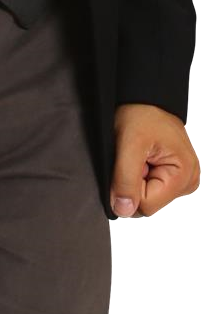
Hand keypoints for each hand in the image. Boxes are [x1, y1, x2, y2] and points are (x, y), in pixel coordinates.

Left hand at [110, 103, 200, 218]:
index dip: (131, 189)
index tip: (133, 164)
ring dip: (138, 183)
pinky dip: (143, 180)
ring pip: (150, 201)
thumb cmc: (141, 116)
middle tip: (137, 160)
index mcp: (186, 174)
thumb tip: (123, 212)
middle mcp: (190, 181)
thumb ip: (125, 180)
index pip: (148, 206)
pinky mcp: (177, 181)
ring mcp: (185, 182)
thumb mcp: (129, 145)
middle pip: (151, 206)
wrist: (145, 101)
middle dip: (136, 186)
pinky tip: (145, 163)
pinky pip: (152, 193)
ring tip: (141, 160)